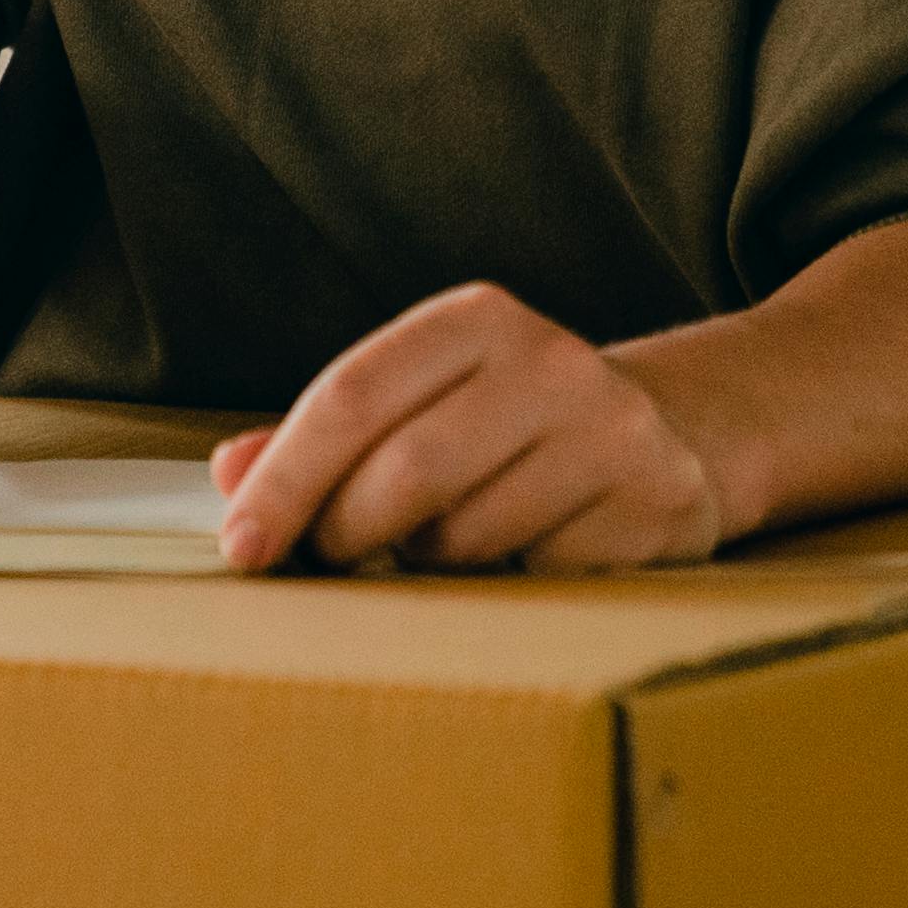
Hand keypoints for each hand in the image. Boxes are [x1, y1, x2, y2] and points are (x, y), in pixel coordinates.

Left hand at [208, 283, 729, 574]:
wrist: (677, 434)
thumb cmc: (511, 426)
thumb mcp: (424, 401)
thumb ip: (327, 436)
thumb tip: (230, 474)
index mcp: (476, 320)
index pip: (354, 395)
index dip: (286, 478)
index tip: (242, 546)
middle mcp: (551, 363)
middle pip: (407, 472)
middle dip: (346, 534)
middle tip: (327, 562)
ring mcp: (614, 434)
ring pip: (469, 539)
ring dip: (429, 565)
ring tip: (447, 544)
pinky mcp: (656, 508)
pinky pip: (537, 579)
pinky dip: (506, 587)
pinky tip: (524, 558)